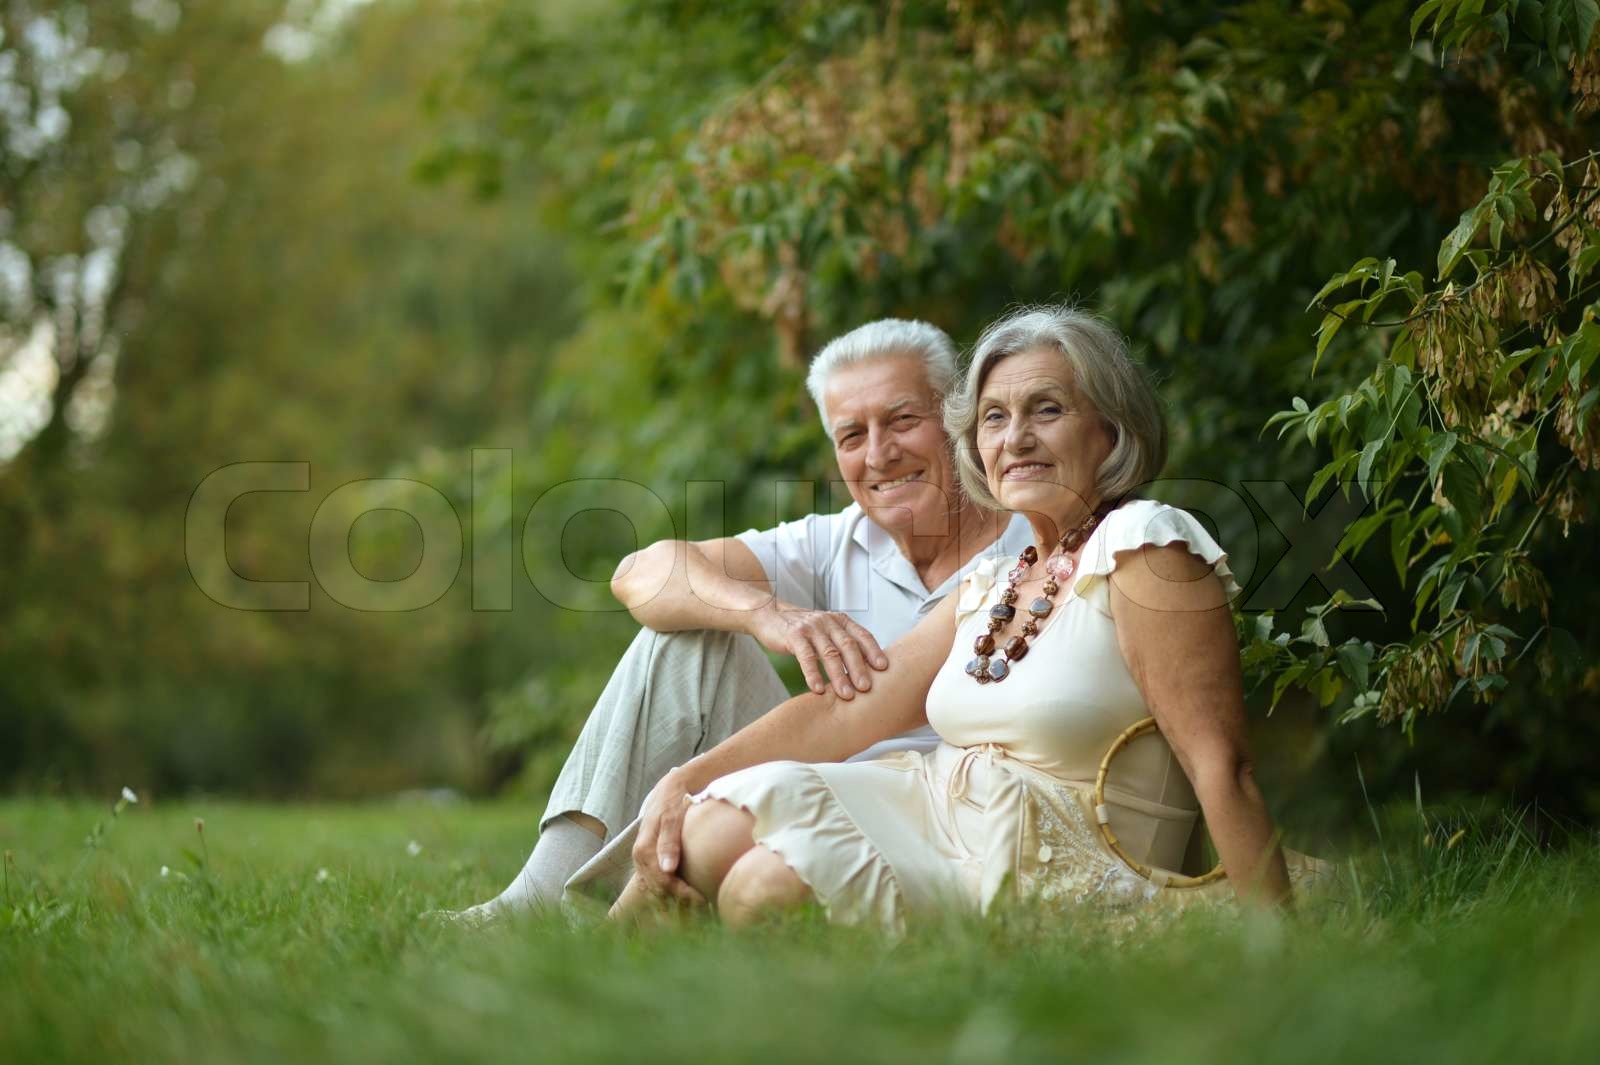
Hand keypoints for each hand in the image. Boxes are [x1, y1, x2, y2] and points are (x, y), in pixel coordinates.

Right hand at [631, 768, 706, 905]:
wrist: (669, 788)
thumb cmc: (673, 800)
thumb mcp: (672, 816)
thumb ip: (669, 841)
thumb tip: (667, 870)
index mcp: (643, 851)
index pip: (661, 882)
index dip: (681, 894)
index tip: (702, 900)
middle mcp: (640, 859)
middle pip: (658, 891)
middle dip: (679, 904)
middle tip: (704, 910)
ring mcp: (644, 861)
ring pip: (657, 890)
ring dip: (675, 902)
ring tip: (698, 911)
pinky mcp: (651, 860)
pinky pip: (659, 883)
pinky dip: (672, 893)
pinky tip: (690, 899)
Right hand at [751, 602, 888, 698]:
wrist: (770, 616)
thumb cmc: (803, 630)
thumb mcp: (826, 631)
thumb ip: (843, 644)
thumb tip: (867, 670)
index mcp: (840, 621)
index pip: (862, 635)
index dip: (874, 651)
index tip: (884, 669)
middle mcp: (829, 621)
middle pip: (848, 646)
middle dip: (859, 668)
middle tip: (866, 688)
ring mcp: (811, 627)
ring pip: (829, 653)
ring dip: (839, 676)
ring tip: (846, 695)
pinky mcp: (794, 635)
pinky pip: (806, 656)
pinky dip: (813, 674)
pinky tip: (817, 689)